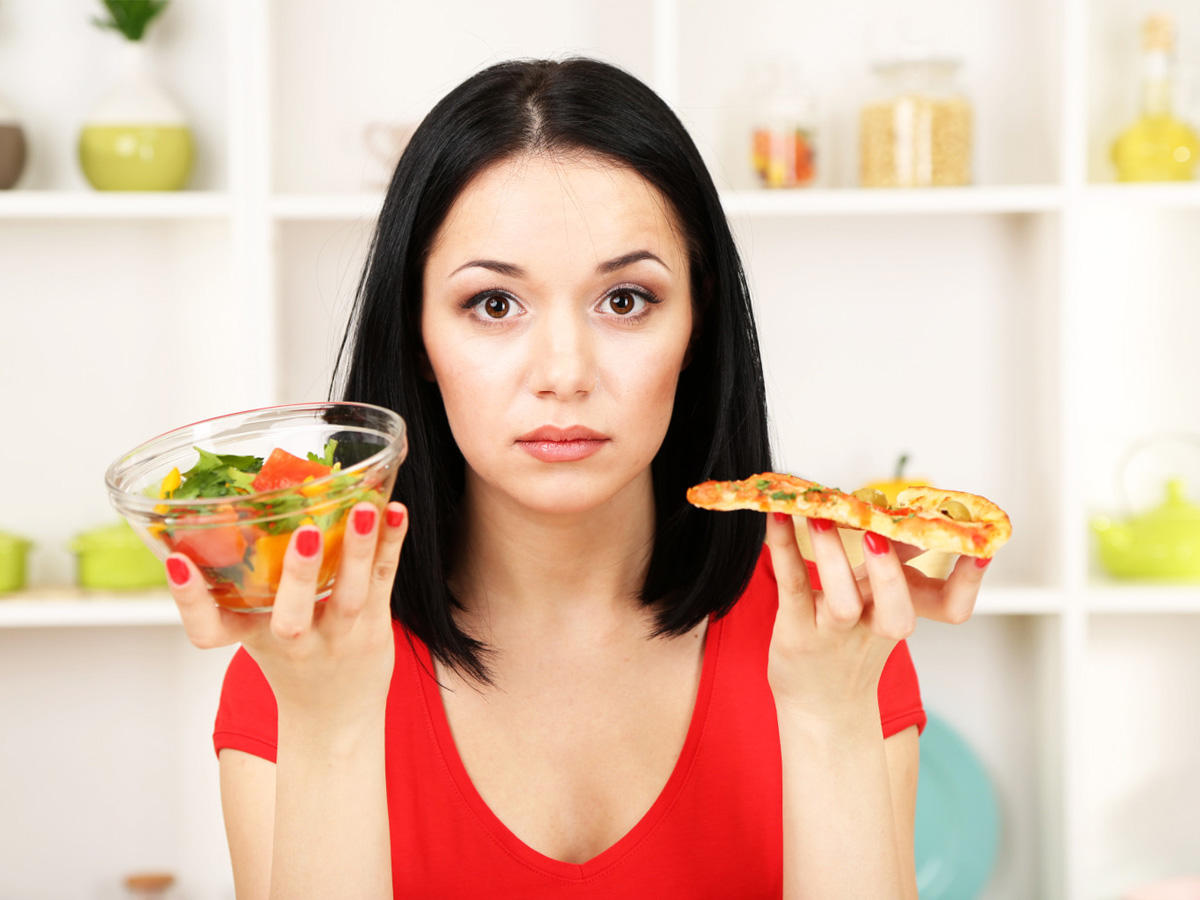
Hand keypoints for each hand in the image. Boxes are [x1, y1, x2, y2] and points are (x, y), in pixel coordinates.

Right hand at [165, 500, 408, 727]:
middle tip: (303, 533)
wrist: (335, 719)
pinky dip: (392, 545)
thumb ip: (243, 583)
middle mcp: (293, 642)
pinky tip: (398, 512)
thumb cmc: (291, 659)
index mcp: (251, 637)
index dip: (188, 598)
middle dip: (297, 574)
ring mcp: (338, 638)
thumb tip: (234, 505)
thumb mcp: (255, 630)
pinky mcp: (374, 628)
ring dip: (356, 550)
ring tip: (362, 509)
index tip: (177, 560)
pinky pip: (384, 582)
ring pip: (350, 595)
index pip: (207, 628)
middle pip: (291, 616)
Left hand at [764, 512, 991, 721]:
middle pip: (896, 611)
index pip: (952, 608)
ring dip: (832, 556)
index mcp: (902, 616)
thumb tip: (910, 521)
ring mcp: (833, 632)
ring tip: (819, 517)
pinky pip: (792, 587)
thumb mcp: (882, 610)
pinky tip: (777, 518)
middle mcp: (873, 628)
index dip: (969, 583)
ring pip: (841, 601)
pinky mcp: (796, 629)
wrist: (821, 707)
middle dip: (890, 573)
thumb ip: (897, 570)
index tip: (981, 550)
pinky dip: (783, 550)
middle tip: (879, 533)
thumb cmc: (853, 648)